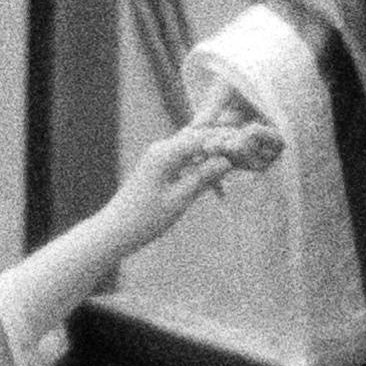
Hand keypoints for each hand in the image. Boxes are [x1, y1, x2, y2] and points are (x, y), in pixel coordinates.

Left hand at [110, 94, 274, 257]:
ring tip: (237, 159)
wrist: (116, 229)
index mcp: (165, 153)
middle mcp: (161, 148)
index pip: (202, 137)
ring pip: (193, 145)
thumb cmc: (146, 218)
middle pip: (198, 136)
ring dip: (213, 151)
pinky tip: (216, 172)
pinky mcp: (159, 166)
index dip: (226, 140)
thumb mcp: (179, 200)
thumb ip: (202, 178)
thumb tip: (226, 161)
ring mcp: (159, 156)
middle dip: (222, 141)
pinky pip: (186, 157)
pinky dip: (202, 162)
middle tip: (248, 149)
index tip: (249, 145)